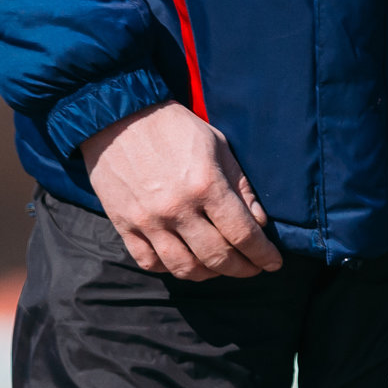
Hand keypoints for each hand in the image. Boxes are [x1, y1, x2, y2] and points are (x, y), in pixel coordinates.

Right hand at [80, 102, 282, 280]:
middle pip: (218, 258)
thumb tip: (260, 223)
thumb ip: (241, 186)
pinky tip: (184, 259)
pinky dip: (171, 268)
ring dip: (209, 274)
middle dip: (243, 269)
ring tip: (220, 266)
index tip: (273, 263)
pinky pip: (150, 263)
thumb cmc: (173, 127)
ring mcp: (148, 220)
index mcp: (205, 185)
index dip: (263, 254)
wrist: (115, 114)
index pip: (243, 235)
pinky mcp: (124, 225)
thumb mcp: (217, 144)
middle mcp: (177, 208)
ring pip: (185, 268)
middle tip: (252, 267)